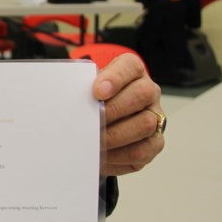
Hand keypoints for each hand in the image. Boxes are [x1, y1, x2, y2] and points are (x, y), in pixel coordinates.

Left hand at [93, 53, 164, 176]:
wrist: (100, 127)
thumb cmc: (91, 104)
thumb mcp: (85, 91)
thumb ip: (81, 89)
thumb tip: (66, 98)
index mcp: (131, 72)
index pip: (130, 66)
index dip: (115, 78)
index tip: (97, 92)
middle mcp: (148, 92)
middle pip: (142, 93)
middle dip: (114, 109)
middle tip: (91, 122)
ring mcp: (155, 117)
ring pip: (145, 123)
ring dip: (115, 135)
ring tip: (93, 141)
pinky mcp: (154, 143)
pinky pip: (142, 150)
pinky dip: (119, 155)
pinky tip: (102, 154)